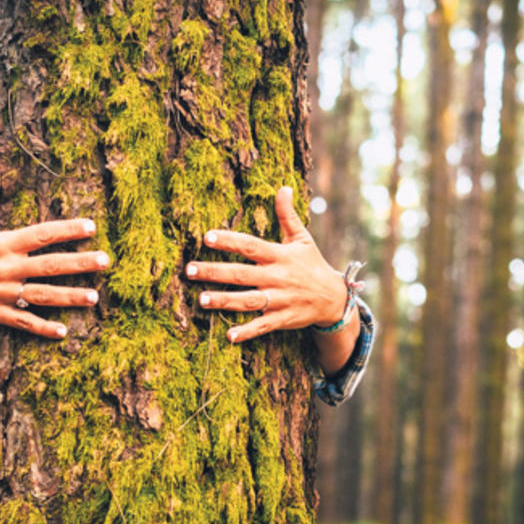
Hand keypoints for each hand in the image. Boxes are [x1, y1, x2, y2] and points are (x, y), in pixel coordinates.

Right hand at [0, 162, 109, 338]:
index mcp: (3, 244)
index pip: (41, 235)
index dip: (67, 230)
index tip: (91, 226)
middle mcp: (6, 268)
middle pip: (49, 266)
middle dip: (79, 263)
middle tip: (105, 260)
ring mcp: (2, 292)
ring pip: (42, 296)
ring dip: (69, 297)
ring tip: (95, 297)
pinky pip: (22, 321)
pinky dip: (42, 328)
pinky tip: (63, 332)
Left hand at [186, 186, 347, 343]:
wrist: (333, 298)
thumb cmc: (312, 264)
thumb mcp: (302, 239)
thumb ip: (288, 215)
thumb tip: (284, 187)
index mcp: (279, 256)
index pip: (251, 246)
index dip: (230, 241)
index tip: (207, 237)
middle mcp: (277, 277)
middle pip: (242, 274)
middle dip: (215, 272)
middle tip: (190, 270)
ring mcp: (280, 300)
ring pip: (248, 300)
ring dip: (225, 301)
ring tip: (202, 300)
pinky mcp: (282, 319)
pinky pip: (263, 326)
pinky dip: (247, 331)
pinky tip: (229, 335)